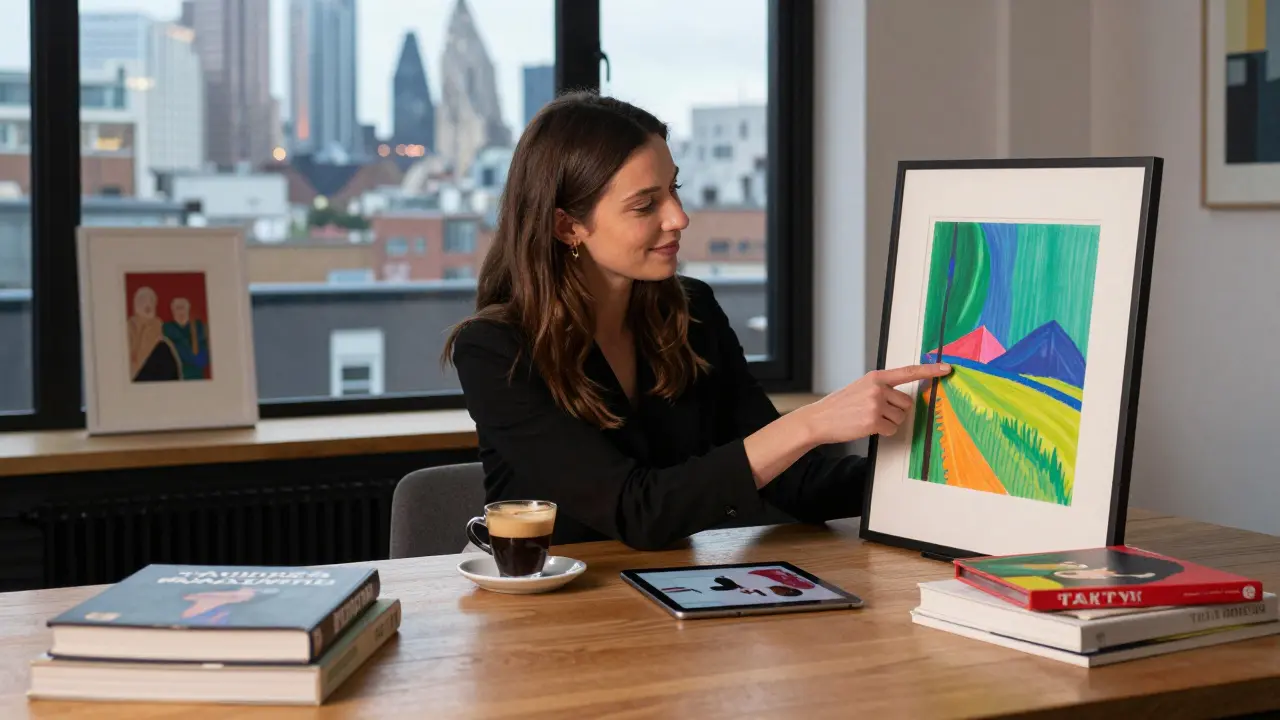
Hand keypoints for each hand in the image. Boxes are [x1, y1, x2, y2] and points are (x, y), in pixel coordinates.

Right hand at [798, 363, 951, 445]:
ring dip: (889, 423)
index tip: (947, 369)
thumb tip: (904, 400)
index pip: (909, 372)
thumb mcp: (861, 388)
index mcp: (876, 377)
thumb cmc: (840, 405)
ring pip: (900, 418)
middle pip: (908, 403)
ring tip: (868, 419)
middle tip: (876, 413)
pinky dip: (883, 432)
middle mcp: (878, 388)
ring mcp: (875, 404)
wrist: (819, 419)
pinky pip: (892, 429)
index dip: (930, 370)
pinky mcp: (873, 421)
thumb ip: (881, 388)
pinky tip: (867, 427)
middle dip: (897, 412)